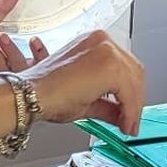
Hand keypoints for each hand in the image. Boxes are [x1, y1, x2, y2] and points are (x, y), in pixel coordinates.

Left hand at [0, 0, 50, 77]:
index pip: (42, 62)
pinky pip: (0, 76)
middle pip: (34, 70)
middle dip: (31, 54)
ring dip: (11, 53)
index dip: (43, 53)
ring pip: (18, 72)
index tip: (35, 39)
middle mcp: (14, 71)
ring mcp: (2, 80)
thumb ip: (2, 8)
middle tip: (25, 38)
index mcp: (18, 58)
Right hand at [21, 30, 143, 135]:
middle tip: (131, 122)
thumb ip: (108, 105)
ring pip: (134, 81)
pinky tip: (124, 123)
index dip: (131, 93)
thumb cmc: (45, 93)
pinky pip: (130, 91)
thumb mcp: (86, 99)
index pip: (125, 66)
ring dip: (134, 107)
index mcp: (94, 42)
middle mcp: (102, 40)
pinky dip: (131, 110)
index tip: (130, 113)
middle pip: (134, 71)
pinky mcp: (109, 64)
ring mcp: (106, 50)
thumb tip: (122, 115)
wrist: (30, 95)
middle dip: (135, 100)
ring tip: (127, 126)